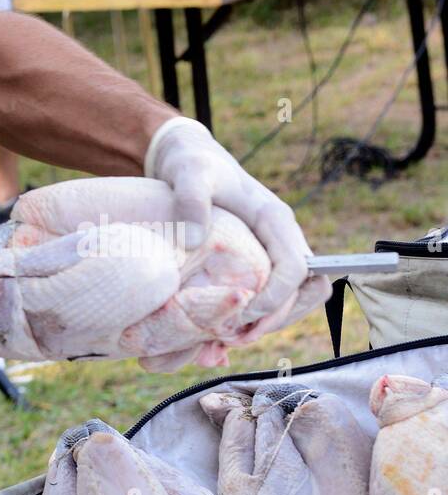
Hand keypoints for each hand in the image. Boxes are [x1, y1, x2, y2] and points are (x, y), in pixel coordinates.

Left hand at [144, 117, 329, 322]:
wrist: (188, 156)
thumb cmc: (190, 164)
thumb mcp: (187, 174)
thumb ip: (190, 200)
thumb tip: (195, 241)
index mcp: (274, 218)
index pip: (296, 269)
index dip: (276, 298)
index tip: (242, 316)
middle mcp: (282, 236)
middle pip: (307, 290)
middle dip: (279, 318)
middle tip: (238, 336)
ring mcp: (274, 249)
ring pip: (296, 297)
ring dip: (272, 322)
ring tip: (231, 338)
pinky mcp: (260, 260)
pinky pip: (274, 295)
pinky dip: (258, 316)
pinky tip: (224, 328)